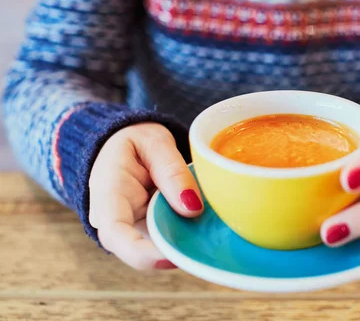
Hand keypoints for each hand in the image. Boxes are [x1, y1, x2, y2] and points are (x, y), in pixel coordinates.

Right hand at [89, 123, 202, 269]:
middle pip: (138, 251)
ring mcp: (131, 227)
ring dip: (183, 246)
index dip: (141, 254)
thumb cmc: (136, 140)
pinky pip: (166, 241)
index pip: (115, 233)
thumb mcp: (155, 142)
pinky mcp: (147, 229)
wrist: (125, 143)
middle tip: (207, 246)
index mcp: (108, 193)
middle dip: (173, 253)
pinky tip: (208, 230)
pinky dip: (186, 238)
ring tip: (212, 233)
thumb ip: (172, 171)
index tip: (171, 258)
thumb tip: (193, 209)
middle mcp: (114, 219)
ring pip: (155, 250)